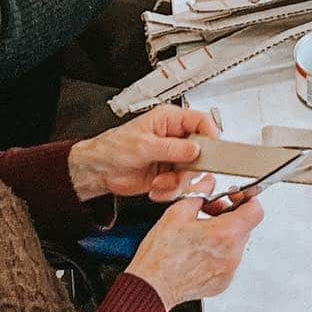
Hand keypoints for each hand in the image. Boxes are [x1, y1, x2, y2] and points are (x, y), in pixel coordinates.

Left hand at [69, 105, 218, 202]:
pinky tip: (155, 187)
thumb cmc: (113, 148)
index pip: (202, 122)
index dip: (211, 136)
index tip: (211, 151)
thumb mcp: (143, 145)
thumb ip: (172, 147)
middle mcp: (175, 138)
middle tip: (177, 173)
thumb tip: (195, 149)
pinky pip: (181, 186)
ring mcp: (174, 157)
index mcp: (170, 120)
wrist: (99, 172)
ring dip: (176, 183)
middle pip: (202, 152)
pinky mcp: (170, 175)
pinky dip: (169, 191)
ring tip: (158, 182)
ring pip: (192, 173)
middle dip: (188, 168)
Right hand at [123, 191, 262, 308]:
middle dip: (230, 215)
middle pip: (245, 227)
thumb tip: (208, 185)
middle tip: (210, 211)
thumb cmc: (161, 255)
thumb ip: (200, 194)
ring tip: (200, 232)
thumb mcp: (177, 212)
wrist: (151, 286)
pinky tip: (198, 251)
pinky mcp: (222, 283)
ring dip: (224, 234)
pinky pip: (227, 261)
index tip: (235, 196)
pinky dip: (218, 253)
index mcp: (225, 234)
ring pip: (236, 244)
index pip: (256, 211)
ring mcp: (228, 271)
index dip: (247, 199)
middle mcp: (232, 255)